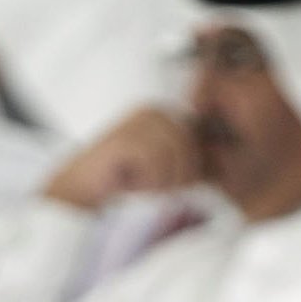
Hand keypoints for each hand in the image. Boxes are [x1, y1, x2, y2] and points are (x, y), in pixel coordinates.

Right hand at [44, 106, 201, 210]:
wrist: (81, 189)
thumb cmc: (124, 181)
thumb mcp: (165, 170)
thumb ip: (189, 162)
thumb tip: (219, 169)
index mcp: (167, 116)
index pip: (200, 146)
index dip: (188, 172)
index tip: (163, 183)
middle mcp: (154, 112)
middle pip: (190, 150)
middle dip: (175, 177)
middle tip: (148, 185)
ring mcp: (138, 120)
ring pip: (175, 157)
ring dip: (160, 181)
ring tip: (137, 183)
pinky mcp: (125, 137)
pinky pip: (155, 163)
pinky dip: (146, 181)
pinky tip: (127, 181)